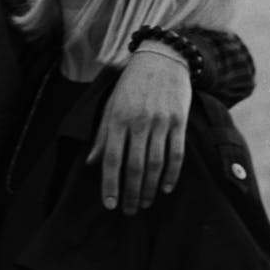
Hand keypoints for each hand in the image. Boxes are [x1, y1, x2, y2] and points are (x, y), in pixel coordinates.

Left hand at [87, 43, 190, 213]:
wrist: (162, 58)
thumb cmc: (132, 84)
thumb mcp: (111, 105)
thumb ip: (102, 135)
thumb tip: (91, 163)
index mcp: (118, 118)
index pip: (112, 158)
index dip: (110, 184)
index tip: (109, 205)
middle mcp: (139, 121)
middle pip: (135, 166)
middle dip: (131, 193)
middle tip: (129, 211)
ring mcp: (160, 121)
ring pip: (156, 164)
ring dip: (150, 188)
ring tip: (145, 203)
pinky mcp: (179, 121)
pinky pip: (176, 154)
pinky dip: (172, 174)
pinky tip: (166, 188)